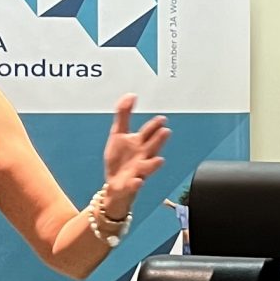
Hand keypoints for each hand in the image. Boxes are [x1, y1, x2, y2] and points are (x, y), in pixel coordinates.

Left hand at [100, 94, 168, 217]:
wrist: (114, 186)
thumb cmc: (119, 160)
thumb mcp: (117, 134)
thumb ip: (123, 114)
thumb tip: (130, 95)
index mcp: (138, 144)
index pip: (148, 133)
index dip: (154, 126)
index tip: (161, 119)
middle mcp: (141, 157)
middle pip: (151, 148)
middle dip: (158, 141)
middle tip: (165, 132)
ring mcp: (137, 172)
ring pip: (148, 167)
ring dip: (154, 164)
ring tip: (159, 160)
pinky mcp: (129, 186)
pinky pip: (134, 186)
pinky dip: (136, 184)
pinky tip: (137, 181)